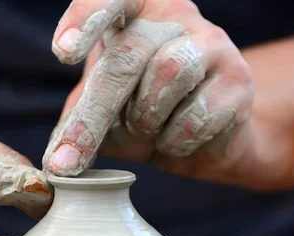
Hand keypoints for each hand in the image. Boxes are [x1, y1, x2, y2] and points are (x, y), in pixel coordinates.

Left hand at [43, 0, 257, 186]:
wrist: (203, 140)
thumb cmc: (143, 114)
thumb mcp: (102, 115)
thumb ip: (77, 124)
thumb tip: (55, 163)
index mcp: (134, 10)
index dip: (86, 19)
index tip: (62, 52)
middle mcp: (174, 14)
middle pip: (128, 56)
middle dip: (94, 114)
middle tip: (68, 159)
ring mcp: (211, 42)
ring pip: (167, 75)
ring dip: (145, 118)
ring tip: (146, 128)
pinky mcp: (238, 78)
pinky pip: (197, 113)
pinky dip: (175, 140)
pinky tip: (175, 139)